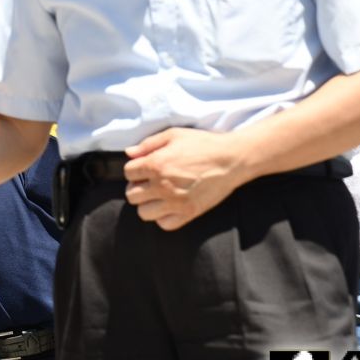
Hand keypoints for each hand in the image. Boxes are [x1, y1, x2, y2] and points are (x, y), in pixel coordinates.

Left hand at [122, 127, 247, 230]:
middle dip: (137, 187)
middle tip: (148, 182)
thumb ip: (148, 144)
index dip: (134, 169)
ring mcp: (175, 202)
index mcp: (156, 164)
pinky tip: (170, 205)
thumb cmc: (203, 144)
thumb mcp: (173, 135)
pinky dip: (163, 217)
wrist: (231, 159)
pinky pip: (164, 224)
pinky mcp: (189, 213)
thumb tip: (129, 153)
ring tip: (158, 195)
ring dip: (147, 204)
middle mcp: (162, 186)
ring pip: (143, 213)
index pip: (128, 173)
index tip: (143, 168)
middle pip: (131, 196)